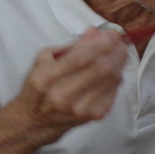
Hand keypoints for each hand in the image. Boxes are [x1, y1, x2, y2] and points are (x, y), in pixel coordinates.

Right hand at [12, 27, 127, 132]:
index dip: (101, 44)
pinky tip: (111, 72)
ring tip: (118, 53)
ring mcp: (80, 108)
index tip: (111, 35)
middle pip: (101, 69)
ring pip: (111, 80)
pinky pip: (114, 91)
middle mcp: (63, 95)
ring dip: (119, 63)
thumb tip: (96, 32)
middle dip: (115, 52)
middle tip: (119, 42)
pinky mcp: (94, 116)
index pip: (80, 58)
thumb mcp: (45, 59)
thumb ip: (72, 46)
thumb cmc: (40, 86)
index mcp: (46, 77)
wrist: (35, 121)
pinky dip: (116, 78)